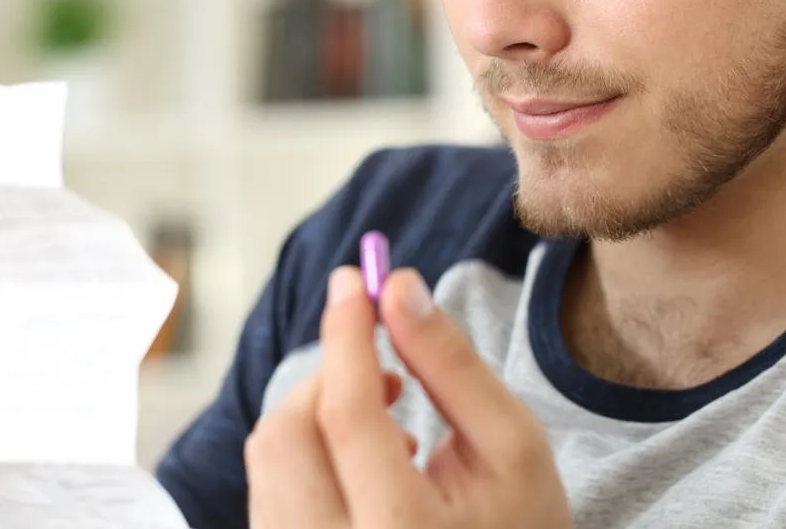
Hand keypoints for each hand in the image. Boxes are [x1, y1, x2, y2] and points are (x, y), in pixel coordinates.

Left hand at [244, 266, 568, 528]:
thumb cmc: (517, 526)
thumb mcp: (511, 445)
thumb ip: (452, 364)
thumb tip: (395, 286)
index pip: (348, 417)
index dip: (345, 335)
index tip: (352, 281)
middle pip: (287, 437)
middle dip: (326, 378)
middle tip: (383, 372)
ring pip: (268, 461)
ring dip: (316, 417)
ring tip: (390, 432)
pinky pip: (269, 489)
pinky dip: (307, 454)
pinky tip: (365, 469)